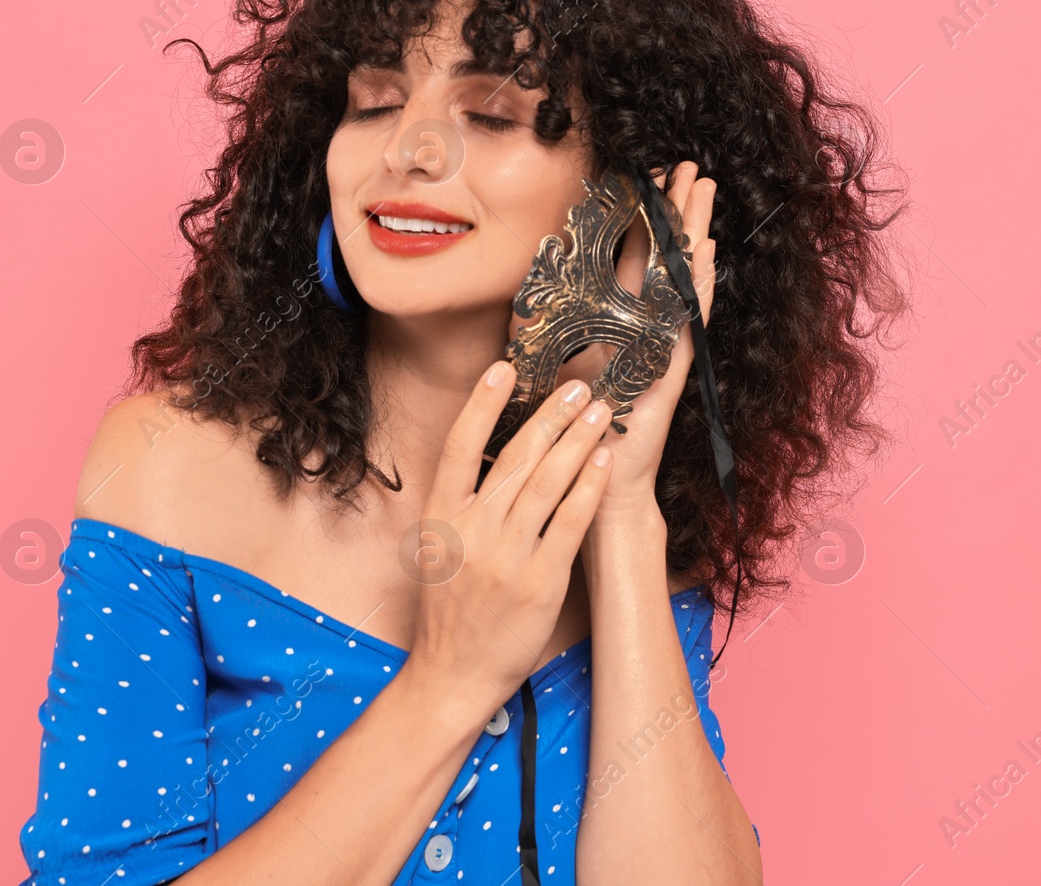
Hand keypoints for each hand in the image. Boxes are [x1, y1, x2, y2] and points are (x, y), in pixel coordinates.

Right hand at [404, 363, 615, 713]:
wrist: (452, 675)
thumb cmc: (449, 610)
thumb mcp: (437, 550)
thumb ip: (460, 505)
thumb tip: (490, 453)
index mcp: (440, 517)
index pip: (459, 445)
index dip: (483, 402)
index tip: (505, 366)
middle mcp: (472, 531)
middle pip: (515, 456)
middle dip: (550, 414)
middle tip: (578, 384)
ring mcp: (507, 556)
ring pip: (548, 482)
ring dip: (576, 440)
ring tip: (598, 410)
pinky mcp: (541, 580)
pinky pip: (570, 523)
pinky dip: (588, 488)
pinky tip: (603, 462)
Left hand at [549, 160, 717, 517]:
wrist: (599, 482)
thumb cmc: (579, 430)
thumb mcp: (556, 369)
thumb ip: (546, 332)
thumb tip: (518, 294)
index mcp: (622, 324)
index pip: (634, 258)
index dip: (641, 219)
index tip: (647, 178)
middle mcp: (649, 328)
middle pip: (666, 257)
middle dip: (676, 210)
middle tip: (688, 166)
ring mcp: (666, 345)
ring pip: (684, 277)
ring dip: (694, 233)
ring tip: (704, 191)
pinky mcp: (672, 368)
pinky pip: (689, 319)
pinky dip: (700, 286)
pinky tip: (708, 254)